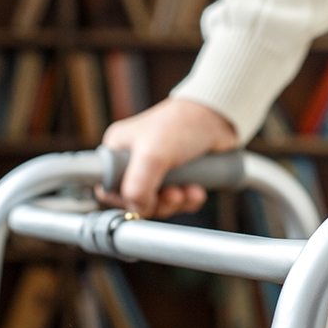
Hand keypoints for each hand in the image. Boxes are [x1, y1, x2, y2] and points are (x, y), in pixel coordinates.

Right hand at [98, 97, 237, 217]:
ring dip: (176, 202)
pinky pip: (178, 199)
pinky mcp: (178, 175)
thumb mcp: (154, 155)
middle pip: (136, 199)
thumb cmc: (182, 124)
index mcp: (118, 149)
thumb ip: (138, 186)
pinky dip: (188, 199)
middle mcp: (134, 159)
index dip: (124, 200)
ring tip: (188, 190)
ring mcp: (157, 168)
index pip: (107, 187)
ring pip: (159, 202)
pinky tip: (197, 189)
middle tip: (173, 195)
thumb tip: (137, 209)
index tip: (144, 200)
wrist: (219, 117)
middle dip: (158, 203)